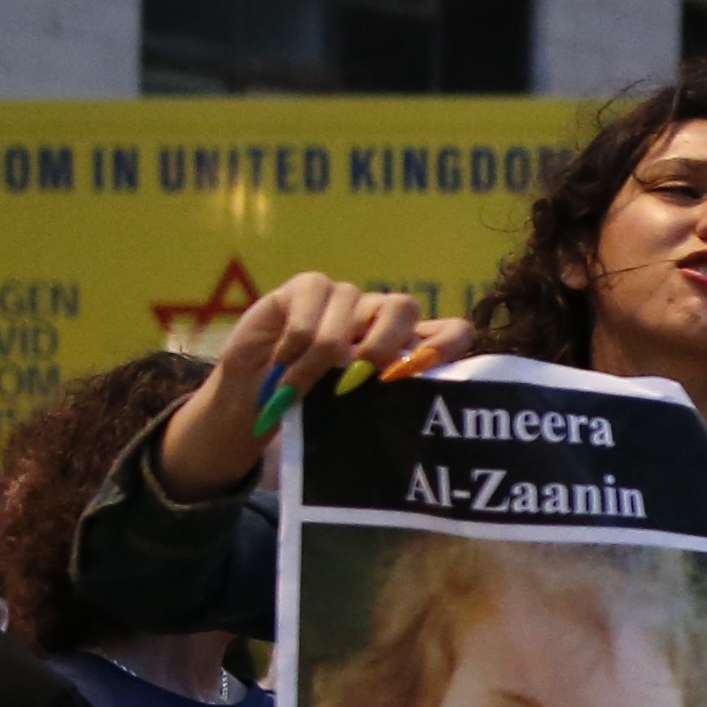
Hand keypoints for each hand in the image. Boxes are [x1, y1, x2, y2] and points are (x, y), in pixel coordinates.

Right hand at [157, 275, 466, 496]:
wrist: (254, 399)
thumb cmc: (311, 412)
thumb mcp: (352, 416)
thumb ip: (381, 407)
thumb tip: (402, 419)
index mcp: (406, 347)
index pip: (452, 332)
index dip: (445, 346)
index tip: (421, 372)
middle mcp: (381, 315)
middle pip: (403, 307)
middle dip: (381, 344)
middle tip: (353, 382)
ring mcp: (347, 297)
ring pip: (350, 308)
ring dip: (320, 358)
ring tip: (297, 390)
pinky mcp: (309, 286)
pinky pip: (311, 306)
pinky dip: (294, 343)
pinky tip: (280, 364)